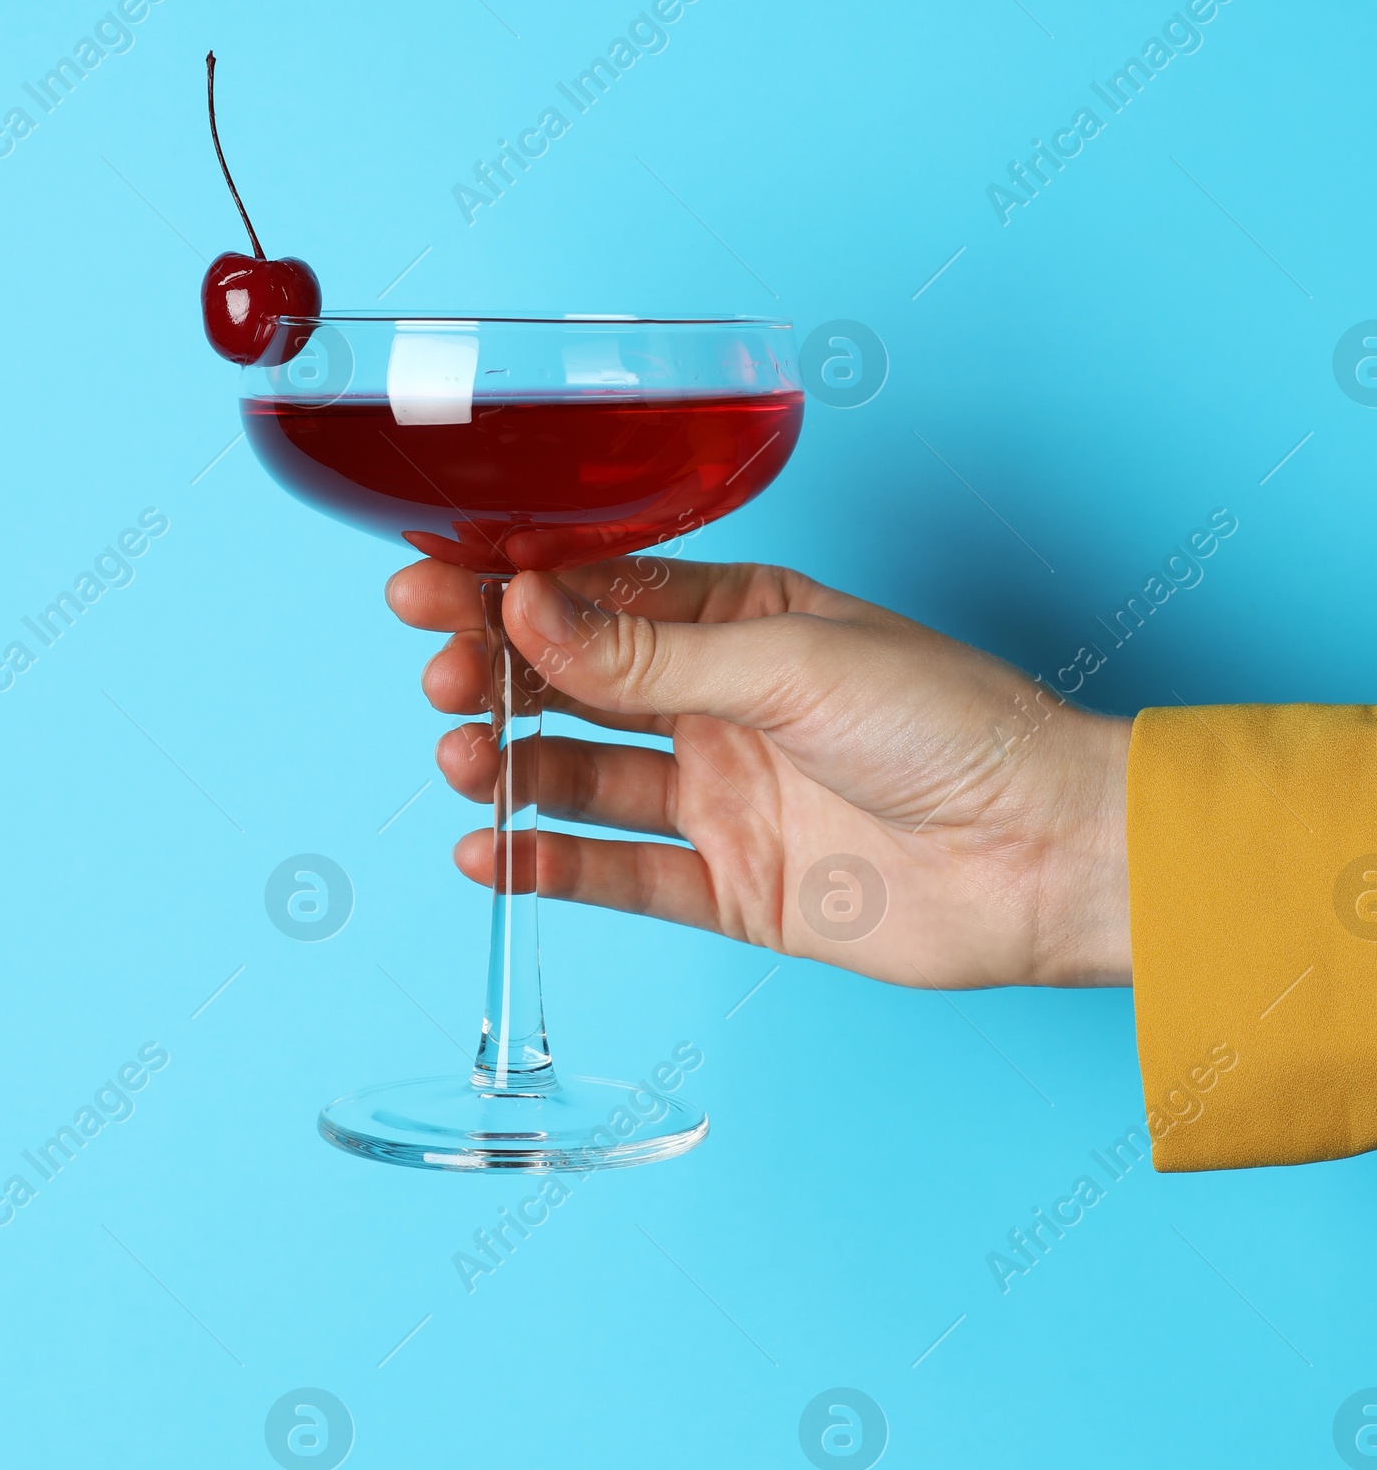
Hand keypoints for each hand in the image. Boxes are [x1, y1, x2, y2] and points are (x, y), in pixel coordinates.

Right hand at [386, 556, 1131, 990]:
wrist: (1043, 855)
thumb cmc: (952, 726)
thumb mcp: (791, 663)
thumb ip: (650, 649)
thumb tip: (525, 606)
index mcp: (742, 617)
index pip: (596, 594)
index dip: (506, 589)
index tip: (426, 584)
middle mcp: (721, 701)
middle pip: (573, 683)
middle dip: (494, 674)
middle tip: (439, 676)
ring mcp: (721, 795)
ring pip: (581, 775)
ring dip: (510, 766)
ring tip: (461, 758)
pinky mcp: (730, 885)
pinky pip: (616, 872)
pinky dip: (547, 866)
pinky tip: (488, 854)